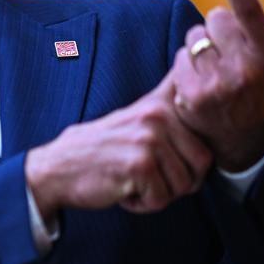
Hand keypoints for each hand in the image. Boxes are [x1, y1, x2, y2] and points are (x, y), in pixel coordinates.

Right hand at [25, 76, 212, 217]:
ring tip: (132, 180)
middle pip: (202, 164)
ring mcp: (149, 139)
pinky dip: (142, 204)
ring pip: (184, 185)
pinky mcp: (140, 164)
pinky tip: (122, 189)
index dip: (194, 154)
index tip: (169, 153)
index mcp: (160, 103)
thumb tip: (192, 59)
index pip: (206, 129)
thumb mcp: (136, 114)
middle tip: (146, 175)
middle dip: (178, 180)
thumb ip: (167, 97)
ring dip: (159, 194)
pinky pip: (161, 199)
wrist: (57, 169)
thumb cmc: (101, 149)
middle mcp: (158, 115)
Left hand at [170, 0, 263, 169]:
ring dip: (201, 47)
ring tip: (218, 69)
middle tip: (232, 52)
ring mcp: (217, 85)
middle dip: (220, 29)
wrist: (240, 136)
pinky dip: (187, 66)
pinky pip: (180, 57)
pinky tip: (202, 83)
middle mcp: (245, 70)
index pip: (248, 8)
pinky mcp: (192, 97)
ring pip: (194, 36)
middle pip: (215, 17)